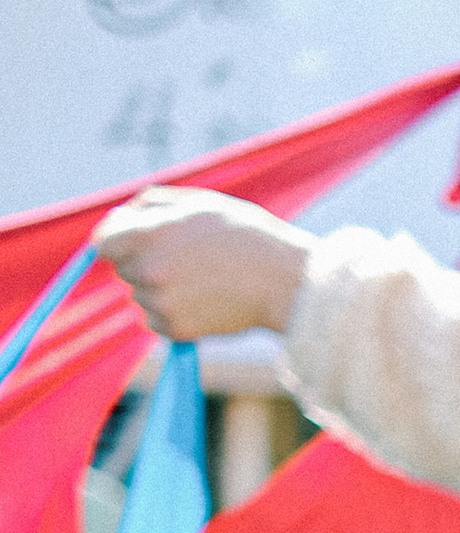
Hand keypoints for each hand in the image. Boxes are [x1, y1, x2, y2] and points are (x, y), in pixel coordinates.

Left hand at [97, 188, 311, 341]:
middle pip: (122, 269)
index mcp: (149, 236)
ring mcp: (161, 304)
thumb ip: (149, 205)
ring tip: (200, 277)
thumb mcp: (197, 202)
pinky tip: (202, 298)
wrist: (283, 282)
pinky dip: (171, 310)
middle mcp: (149, 272)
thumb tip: (119, 218)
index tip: (134, 239)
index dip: (118, 238)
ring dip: (159, 286)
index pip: (103, 242)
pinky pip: (154, 319)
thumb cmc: (244, 235)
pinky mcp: (175, 329)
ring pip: (140, 294)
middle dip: (143, 260)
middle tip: (184, 256)